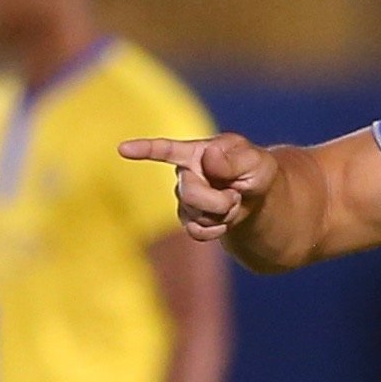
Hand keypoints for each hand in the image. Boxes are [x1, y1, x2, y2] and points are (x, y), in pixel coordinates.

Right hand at [119, 133, 274, 241]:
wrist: (258, 199)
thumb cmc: (256, 172)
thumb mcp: (256, 161)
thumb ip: (237, 159)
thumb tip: (208, 159)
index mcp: (196, 152)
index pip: (167, 150)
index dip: (145, 149)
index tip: (122, 149)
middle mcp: (185, 173)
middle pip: (190, 193)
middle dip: (219, 200)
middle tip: (236, 194)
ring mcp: (184, 198)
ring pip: (196, 215)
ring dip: (222, 214)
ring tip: (233, 202)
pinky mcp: (188, 219)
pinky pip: (196, 232)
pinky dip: (215, 230)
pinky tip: (224, 221)